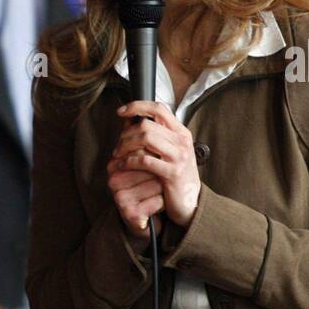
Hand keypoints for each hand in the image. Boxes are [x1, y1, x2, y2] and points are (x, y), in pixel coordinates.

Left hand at [110, 102, 200, 229]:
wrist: (191, 202)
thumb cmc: (175, 176)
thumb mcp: (169, 152)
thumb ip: (154, 136)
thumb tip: (128, 120)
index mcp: (181, 132)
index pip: (158, 108)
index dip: (137, 106)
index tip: (120, 111)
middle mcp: (182, 141)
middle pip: (147, 124)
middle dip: (126, 134)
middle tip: (117, 146)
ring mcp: (179, 156)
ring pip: (145, 138)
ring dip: (125, 145)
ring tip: (118, 155)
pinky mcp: (172, 173)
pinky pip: (144, 160)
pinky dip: (128, 161)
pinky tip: (122, 165)